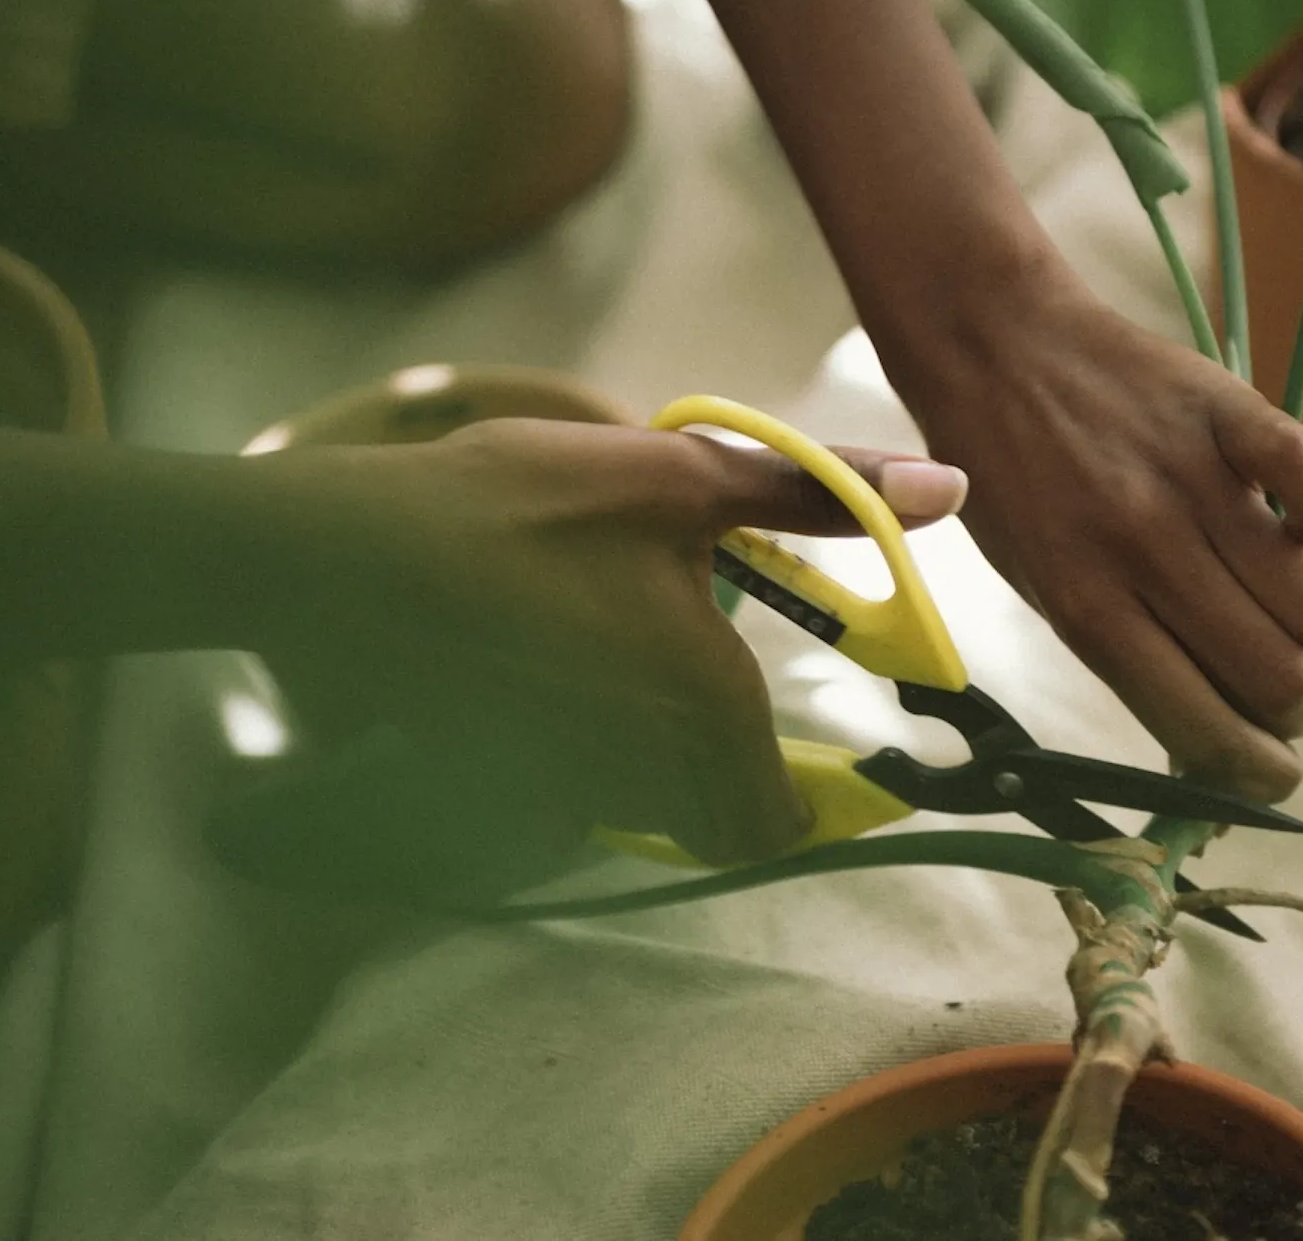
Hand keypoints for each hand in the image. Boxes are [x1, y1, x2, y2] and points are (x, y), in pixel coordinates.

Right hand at [224, 416, 968, 902]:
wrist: (350, 553)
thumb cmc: (526, 506)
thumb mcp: (682, 476)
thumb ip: (820, 492)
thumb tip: (953, 486)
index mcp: (707, 707)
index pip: (773, 826)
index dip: (799, 799)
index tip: (799, 749)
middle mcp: (644, 772)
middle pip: (709, 815)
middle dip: (719, 761)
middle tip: (689, 659)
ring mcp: (564, 788)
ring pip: (642, 800)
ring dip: (648, 747)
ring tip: (608, 637)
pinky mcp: (500, 783)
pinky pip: (572, 787)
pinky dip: (580, 741)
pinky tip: (548, 658)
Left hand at [878, 252, 1302, 802]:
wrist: (994, 349)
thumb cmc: (1015, 489)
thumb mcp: (1045, 587)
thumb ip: (1129, 658)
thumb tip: (1214, 753)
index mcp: (1088, 611)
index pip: (1204, 727)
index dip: (1255, 776)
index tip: (1274, 779)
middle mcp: (1145, 555)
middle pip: (1282, 679)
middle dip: (1299, 708)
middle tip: (1289, 691)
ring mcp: (1195, 485)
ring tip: (1286, 611)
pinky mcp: (1233, 419)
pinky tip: (1289, 525)